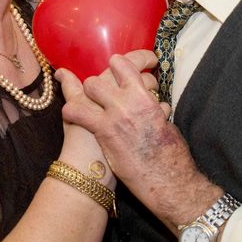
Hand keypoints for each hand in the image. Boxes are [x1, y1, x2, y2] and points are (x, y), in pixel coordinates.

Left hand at [59, 49, 218, 228]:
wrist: (166, 179)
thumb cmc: (172, 155)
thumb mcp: (167, 125)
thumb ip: (156, 111)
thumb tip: (156, 107)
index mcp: (147, 98)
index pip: (129, 65)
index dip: (128, 62)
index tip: (129, 65)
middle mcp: (130, 101)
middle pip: (107, 73)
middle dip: (106, 77)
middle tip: (108, 87)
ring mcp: (114, 114)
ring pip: (91, 86)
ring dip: (89, 91)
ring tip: (90, 99)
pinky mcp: (103, 131)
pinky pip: (78, 112)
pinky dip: (72, 111)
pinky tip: (69, 113)